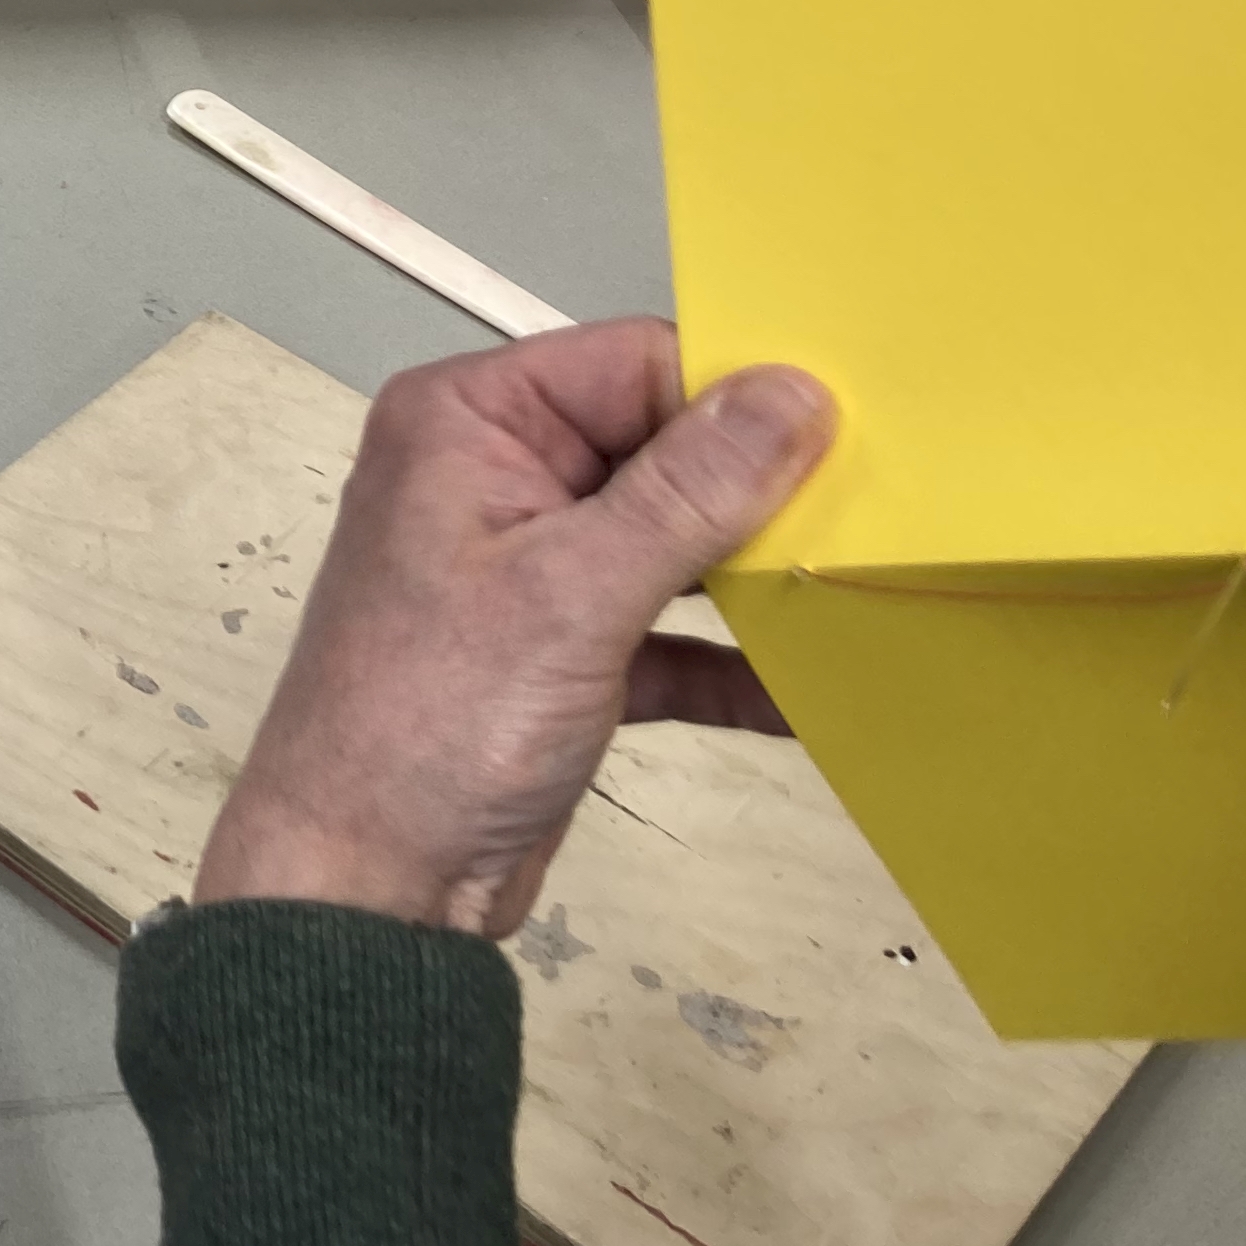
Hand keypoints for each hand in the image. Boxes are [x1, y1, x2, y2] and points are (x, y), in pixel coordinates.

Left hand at [197, 322, 834, 937]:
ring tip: (864, 588)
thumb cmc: (432, 719)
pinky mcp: (563, 653)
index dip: (735, 396)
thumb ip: (689, 490)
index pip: (631, 363)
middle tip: (880, 515)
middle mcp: (493, 475)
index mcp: (467, 421)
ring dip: (757, 576)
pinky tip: (815, 691)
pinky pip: (671, 635)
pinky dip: (733, 662)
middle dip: (760, 488)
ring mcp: (529, 566)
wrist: (365, 882)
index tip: (850, 434)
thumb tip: (793, 392)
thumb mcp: (573, 590)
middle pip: (662, 447)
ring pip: (674, 541)